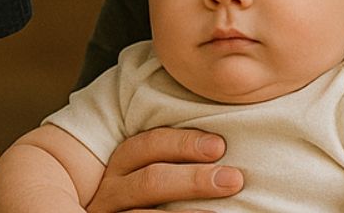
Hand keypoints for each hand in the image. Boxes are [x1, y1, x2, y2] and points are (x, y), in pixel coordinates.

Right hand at [84, 128, 242, 212]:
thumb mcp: (157, 178)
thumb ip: (177, 166)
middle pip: (150, 180)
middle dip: (194, 179)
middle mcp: (110, 192)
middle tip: (232, 180)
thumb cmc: (159, 201)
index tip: (219, 146)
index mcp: (121, 167)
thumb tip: (223, 152)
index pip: (147, 145)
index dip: (183, 143)